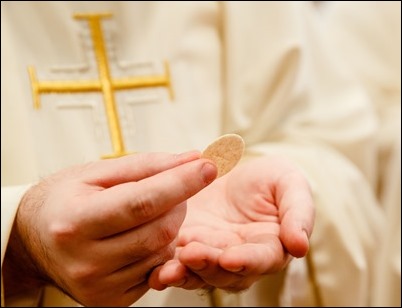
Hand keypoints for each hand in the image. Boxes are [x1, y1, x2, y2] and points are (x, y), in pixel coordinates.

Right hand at [3, 151, 216, 306]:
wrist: (33, 237)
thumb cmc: (65, 199)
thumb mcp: (96, 172)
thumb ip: (146, 165)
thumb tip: (191, 159)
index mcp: (76, 221)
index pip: (143, 202)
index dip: (182, 183)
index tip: (208, 166)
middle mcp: (85, 260)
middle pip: (160, 230)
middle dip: (179, 203)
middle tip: (175, 187)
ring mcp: (98, 286)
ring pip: (161, 252)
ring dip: (170, 226)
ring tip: (152, 212)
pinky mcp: (110, 300)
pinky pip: (154, 271)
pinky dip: (159, 249)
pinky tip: (143, 235)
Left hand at [148, 156, 314, 291]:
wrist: (233, 172)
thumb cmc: (268, 180)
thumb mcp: (290, 185)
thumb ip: (299, 213)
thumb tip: (300, 245)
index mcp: (268, 246)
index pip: (260, 259)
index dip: (247, 260)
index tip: (232, 257)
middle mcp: (237, 257)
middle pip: (224, 272)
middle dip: (208, 265)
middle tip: (192, 253)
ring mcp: (210, 254)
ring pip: (197, 273)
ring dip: (183, 272)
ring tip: (169, 268)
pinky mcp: (185, 247)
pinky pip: (175, 263)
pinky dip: (165, 269)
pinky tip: (154, 268)